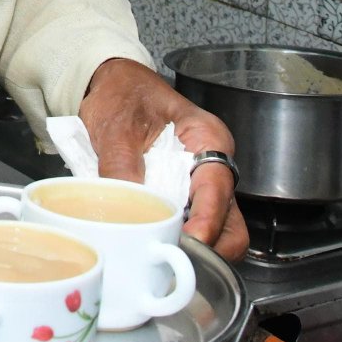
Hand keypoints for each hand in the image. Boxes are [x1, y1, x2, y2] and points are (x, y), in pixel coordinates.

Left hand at [81, 56, 248, 259]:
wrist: (111, 84)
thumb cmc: (123, 93)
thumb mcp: (116, 123)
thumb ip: (120, 163)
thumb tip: (126, 206)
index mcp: (207, 138)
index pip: (218, 187)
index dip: (208, 220)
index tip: (191, 241)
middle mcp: (211, 166)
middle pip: (229, 221)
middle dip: (210, 247)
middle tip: (174, 258)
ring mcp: (199, 185)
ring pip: (216, 230)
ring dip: (195, 249)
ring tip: (162, 255)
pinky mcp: (183, 197)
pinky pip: (190, 226)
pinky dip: (178, 240)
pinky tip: (154, 244)